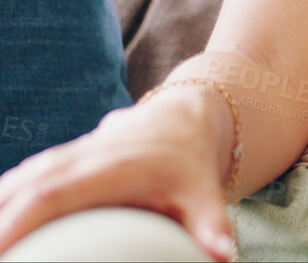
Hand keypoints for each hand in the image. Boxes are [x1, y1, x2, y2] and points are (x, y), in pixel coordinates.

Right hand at [0, 96, 237, 261]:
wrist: (181, 119)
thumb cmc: (189, 165)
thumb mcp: (206, 192)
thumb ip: (211, 225)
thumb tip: (224, 256)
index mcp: (108, 167)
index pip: (50, 194)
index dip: (18, 222)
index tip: (1, 253)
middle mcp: (76, 158)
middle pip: (19, 191)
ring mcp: (60, 157)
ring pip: (12, 185)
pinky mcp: (51, 163)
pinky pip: (15, 185)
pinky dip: (1, 206)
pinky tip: (2, 237)